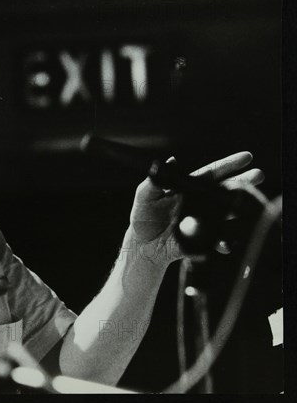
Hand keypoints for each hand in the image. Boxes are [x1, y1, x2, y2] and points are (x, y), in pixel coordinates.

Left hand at [128, 151, 264, 265]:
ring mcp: (203, 221)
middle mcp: (199, 203)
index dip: (228, 165)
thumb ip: (155, 181)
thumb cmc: (143, 217)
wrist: (142, 245)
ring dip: (239, 210)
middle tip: (259, 175)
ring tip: (249, 205)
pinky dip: (224, 241)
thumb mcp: (144, 196)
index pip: (210, 174)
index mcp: (187, 189)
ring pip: (226, 213)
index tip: (246, 158)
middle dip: (243, 182)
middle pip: (224, 191)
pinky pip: (217, 240)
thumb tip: (171, 161)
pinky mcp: (201, 239)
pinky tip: (226, 243)